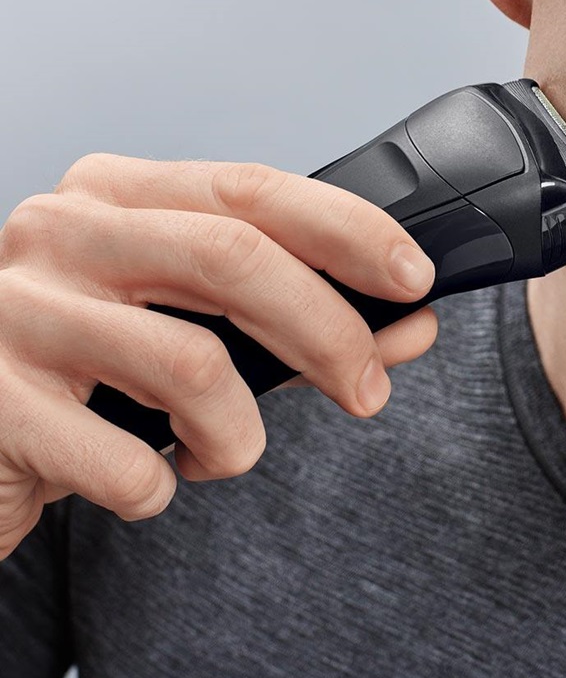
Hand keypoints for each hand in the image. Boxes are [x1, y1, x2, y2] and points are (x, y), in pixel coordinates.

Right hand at [0, 154, 437, 558]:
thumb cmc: (93, 375)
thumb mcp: (193, 329)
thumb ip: (301, 323)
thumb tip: (413, 325)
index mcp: (117, 194)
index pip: (254, 189)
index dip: (349, 230)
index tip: (414, 278)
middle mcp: (60, 231)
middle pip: (235, 258)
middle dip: (330, 332)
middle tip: (368, 390)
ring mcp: (14, 311)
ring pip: (192, 363)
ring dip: (240, 434)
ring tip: (222, 451)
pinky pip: (126, 462)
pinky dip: (163, 487)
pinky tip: (149, 478)